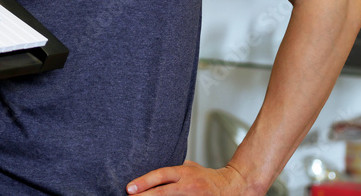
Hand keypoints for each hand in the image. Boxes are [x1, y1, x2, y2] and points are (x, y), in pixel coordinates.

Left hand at [126, 161, 251, 194]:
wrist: (231, 186)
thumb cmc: (208, 178)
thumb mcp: (191, 168)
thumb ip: (174, 171)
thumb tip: (154, 175)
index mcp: (184, 173)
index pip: (161, 175)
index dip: (144, 182)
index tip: (129, 188)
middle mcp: (188, 186)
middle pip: (161, 192)